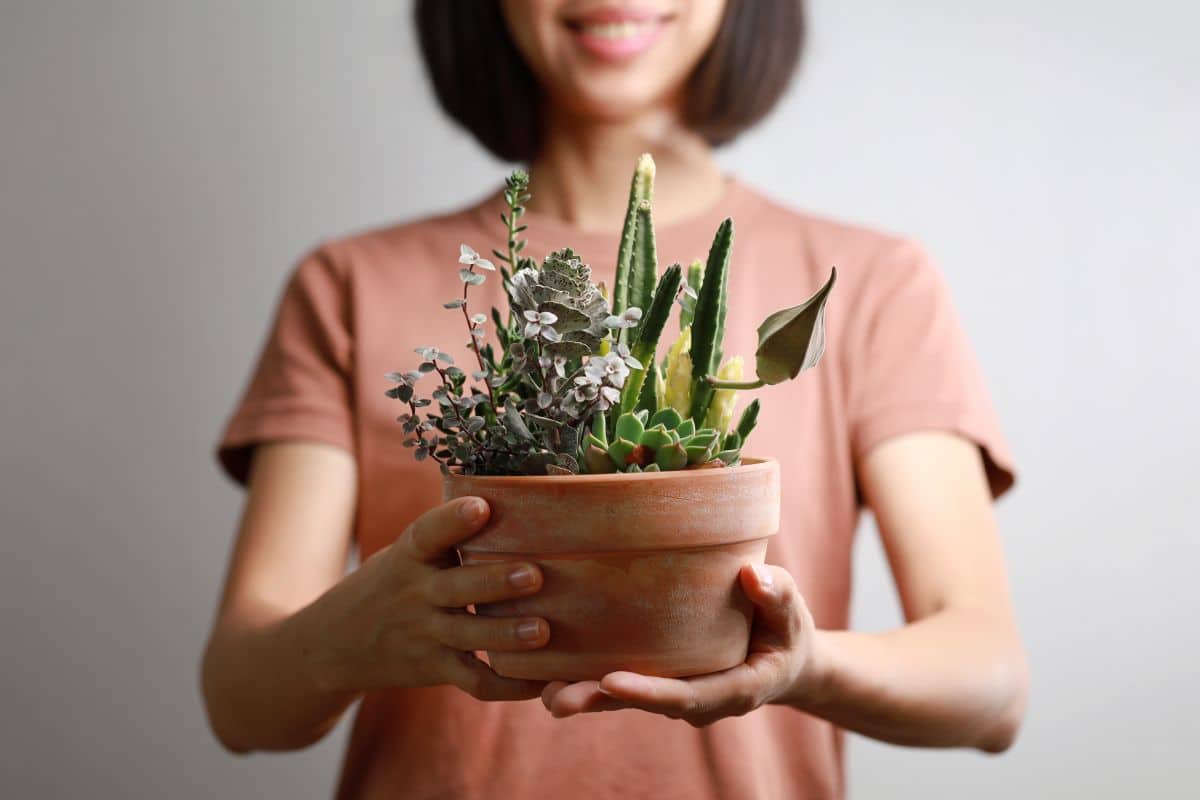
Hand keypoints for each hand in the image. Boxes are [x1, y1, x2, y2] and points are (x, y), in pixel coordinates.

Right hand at [299, 496, 549, 700]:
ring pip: (467, 637)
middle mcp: (415, 594)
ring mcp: (424, 634)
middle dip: (494, 582)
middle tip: (533, 574)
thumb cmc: (391, 583)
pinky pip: (473, 682)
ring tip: (542, 631)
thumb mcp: (406, 553)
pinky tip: (542, 681)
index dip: (453, 520)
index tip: (481, 506)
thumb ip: (447, 536)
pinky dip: (508, 686)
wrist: (332, 645)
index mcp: (410, 556)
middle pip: (455, 589)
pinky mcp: (434, 668)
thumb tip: (515, 495)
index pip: (427, 533)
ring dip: (505, 635)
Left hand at [541, 563, 824, 725]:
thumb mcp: (791, 612)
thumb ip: (777, 595)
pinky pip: (617, 684)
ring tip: (543, 691)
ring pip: (624, 700)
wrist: (782, 658)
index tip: (611, 682)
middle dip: (600, 702)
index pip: (686, 697)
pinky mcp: (655, 679)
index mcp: (733, 690)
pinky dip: (585, 678)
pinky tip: (546, 670)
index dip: (648, 693)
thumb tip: (752, 576)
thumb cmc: (786, 630)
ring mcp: (673, 692)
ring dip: (584, 695)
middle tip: (558, 698)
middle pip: (644, 706)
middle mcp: (696, 701)